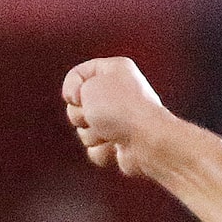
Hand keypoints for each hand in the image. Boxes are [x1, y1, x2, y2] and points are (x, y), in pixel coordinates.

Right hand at [62, 57, 174, 176]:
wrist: (149, 142)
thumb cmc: (121, 109)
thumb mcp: (88, 86)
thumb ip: (75, 90)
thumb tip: (83, 113)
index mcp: (115, 70)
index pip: (78, 74)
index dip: (72, 88)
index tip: (78, 96)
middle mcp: (118, 94)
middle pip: (78, 105)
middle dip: (82, 114)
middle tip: (98, 115)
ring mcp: (120, 121)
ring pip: (84, 130)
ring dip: (92, 133)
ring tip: (111, 132)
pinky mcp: (120, 145)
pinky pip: (95, 150)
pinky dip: (102, 151)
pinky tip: (116, 147)